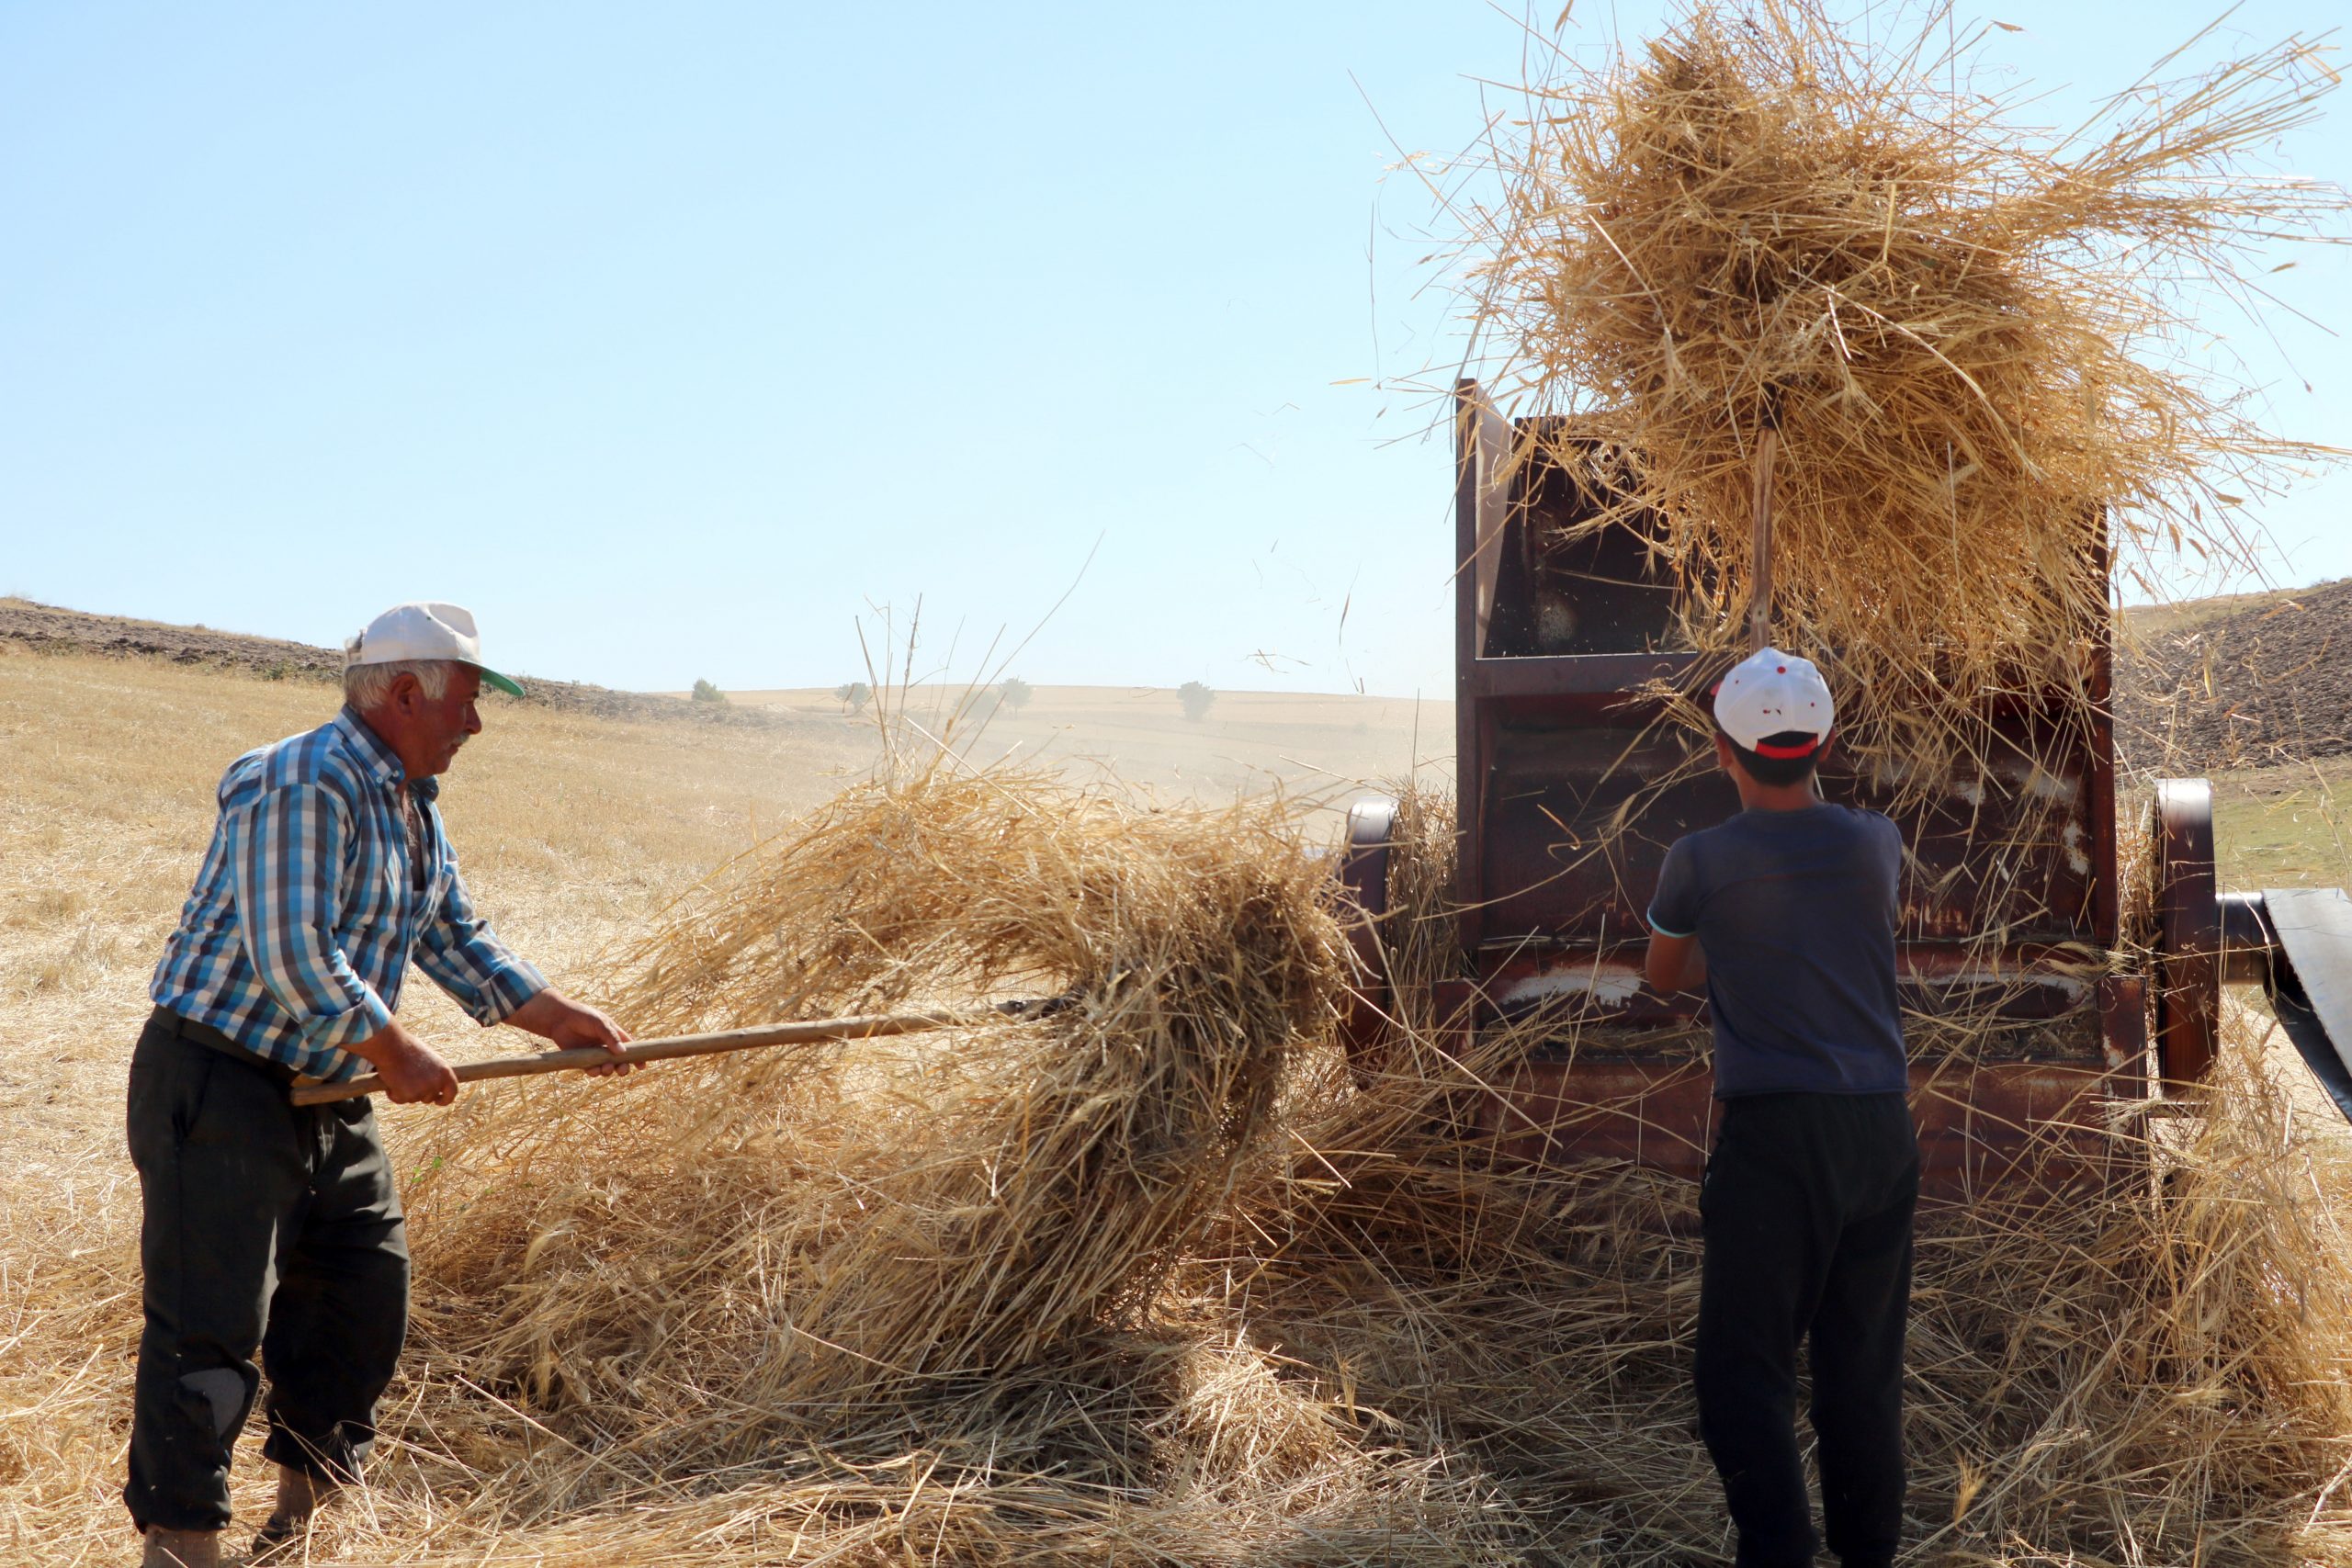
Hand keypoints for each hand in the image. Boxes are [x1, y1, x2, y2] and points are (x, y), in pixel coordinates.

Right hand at [348, 1019, 461, 1105]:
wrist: (391, 1046)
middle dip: (420, 1093)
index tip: (438, 1101)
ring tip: (399, 1074)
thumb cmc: (408, 1048)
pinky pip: (399, 1099)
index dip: (445, 1099)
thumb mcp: (430, 1059)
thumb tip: (436, 1086)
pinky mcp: (407, 1095)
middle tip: (408, 1079)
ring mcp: (422, 1091)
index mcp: (445, 1073)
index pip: (452, 1092)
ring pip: (413, 1099)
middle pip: (429, 1098)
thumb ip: (435, 1074)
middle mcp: (436, 1083)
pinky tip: (391, 1079)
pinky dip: (393, 1093)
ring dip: (405, 1092)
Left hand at [505, 988, 637, 1076]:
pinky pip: (592, 1070)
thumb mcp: (599, 1023)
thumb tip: (622, 1053)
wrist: (559, 1018)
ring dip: (608, 1071)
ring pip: (607, 1068)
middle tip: (622, 1070)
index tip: (642, 1066)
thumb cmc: (582, 1016)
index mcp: (614, 1034)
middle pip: (620, 1061)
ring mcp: (595, 1054)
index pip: (629, 1047)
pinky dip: (595, 1072)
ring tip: (605, 1068)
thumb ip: (611, 1037)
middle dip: (623, 1068)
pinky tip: (594, 1070)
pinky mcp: (583, 1060)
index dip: (637, 1057)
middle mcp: (606, 1046)